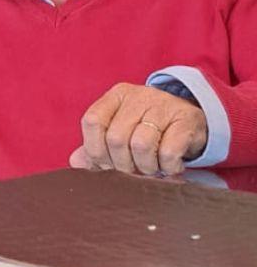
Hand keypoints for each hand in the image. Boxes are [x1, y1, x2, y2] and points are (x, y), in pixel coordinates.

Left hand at [69, 83, 206, 175]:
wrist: (191, 123)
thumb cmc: (147, 131)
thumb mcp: (120, 133)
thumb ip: (96, 147)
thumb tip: (75, 161)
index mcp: (116, 97)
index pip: (92, 121)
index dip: (95, 149)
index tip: (106, 164)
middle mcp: (138, 96)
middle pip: (116, 138)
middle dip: (121, 165)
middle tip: (132, 170)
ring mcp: (163, 105)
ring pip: (140, 146)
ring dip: (145, 167)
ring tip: (151, 168)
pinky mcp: (186, 119)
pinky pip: (168, 152)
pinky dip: (167, 167)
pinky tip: (170, 166)